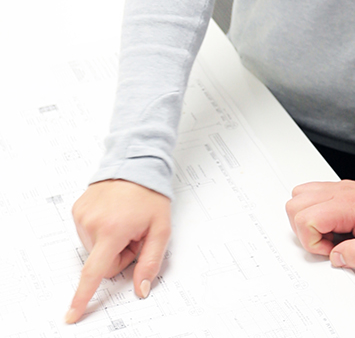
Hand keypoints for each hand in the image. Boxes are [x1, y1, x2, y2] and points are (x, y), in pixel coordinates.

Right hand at [66, 179, 171, 323]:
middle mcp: (92, 223)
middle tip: (133, 233)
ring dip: (109, 242)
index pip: (95, 272)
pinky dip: (100, 230)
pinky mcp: (76, 210)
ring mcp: (81, 216)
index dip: (83, 297)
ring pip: (94, 249)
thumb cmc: (150, 195)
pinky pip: (87, 234)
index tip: (71, 315)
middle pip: (101, 263)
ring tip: (123, 219)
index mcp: (113, 230)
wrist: (136, 163)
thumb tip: (141, 290)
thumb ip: (151, 261)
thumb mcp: (160, 228)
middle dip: (118, 255)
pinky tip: (112, 213)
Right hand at [286, 180, 354, 268]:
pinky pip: (313, 195)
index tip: (334, 250)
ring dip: (307, 219)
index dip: (314, 241)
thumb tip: (335, 257)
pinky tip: (334, 225)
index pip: (306, 217)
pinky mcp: (342, 191)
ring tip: (331, 234)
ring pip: (300, 195)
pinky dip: (315, 212)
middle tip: (330, 243)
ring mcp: (340, 189)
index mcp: (349, 204)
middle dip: (305, 230)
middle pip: (295, 204)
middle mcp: (340, 192)